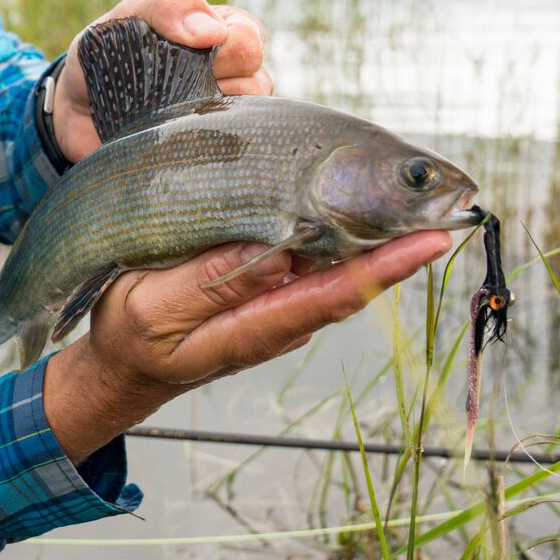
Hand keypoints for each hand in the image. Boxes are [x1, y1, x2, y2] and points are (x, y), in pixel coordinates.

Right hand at [42, 230, 453, 462]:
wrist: (116, 369)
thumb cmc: (127, 338)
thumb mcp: (151, 309)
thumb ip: (209, 286)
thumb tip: (276, 257)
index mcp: (252, 331)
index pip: (333, 296)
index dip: (387, 268)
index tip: (432, 240)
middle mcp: (278, 320)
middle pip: (350, 278)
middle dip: (398, 239)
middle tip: (443, 196)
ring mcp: (275, 307)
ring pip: (335, 266)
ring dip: (374, 232)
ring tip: (414, 190)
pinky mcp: (266, 291)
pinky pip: (310, 258)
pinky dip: (336, 229)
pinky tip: (349, 199)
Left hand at [53, 0, 270, 163]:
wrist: (75, 113)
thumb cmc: (104, 56)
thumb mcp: (125, 17)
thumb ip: (165, 8)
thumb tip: (213, 31)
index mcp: (217, 32)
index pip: (250, 36)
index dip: (227, 43)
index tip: (190, 50)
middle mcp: (230, 74)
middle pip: (256, 75)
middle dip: (217, 75)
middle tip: (173, 82)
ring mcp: (222, 114)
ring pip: (250, 113)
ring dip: (208, 112)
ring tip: (168, 111)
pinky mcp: (208, 151)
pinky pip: (230, 149)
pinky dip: (204, 143)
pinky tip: (175, 138)